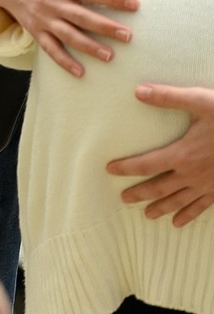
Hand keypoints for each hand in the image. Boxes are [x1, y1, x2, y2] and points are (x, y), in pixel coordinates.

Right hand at [0, 0, 138, 77]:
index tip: (135, 4)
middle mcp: (52, 1)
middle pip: (82, 16)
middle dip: (106, 27)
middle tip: (128, 36)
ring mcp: (42, 17)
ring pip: (68, 35)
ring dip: (89, 46)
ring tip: (110, 56)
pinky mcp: (34, 29)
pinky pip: (49, 48)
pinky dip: (64, 61)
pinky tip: (80, 72)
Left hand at [107, 85, 213, 225]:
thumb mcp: (201, 101)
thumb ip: (169, 97)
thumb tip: (138, 91)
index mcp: (183, 154)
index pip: (146, 164)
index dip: (126, 168)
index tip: (109, 170)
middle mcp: (193, 174)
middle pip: (159, 187)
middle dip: (140, 193)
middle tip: (123, 199)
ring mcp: (208, 185)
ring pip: (179, 201)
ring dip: (162, 208)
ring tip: (148, 215)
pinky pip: (202, 207)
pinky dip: (189, 215)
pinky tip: (179, 223)